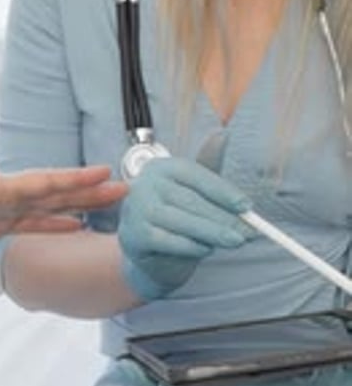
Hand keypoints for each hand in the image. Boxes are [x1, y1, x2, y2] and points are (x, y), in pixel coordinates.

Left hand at [0, 153, 127, 242]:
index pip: (51, 182)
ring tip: (113, 200)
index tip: (104, 172)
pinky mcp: (9, 223)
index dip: (76, 179)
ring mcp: (16, 209)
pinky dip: (61, 223)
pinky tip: (79, 223)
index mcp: (11, 187)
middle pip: (63, 192)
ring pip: (59, 205)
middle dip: (93, 190)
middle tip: (124, 186)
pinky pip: (42, 223)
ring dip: (85, 203)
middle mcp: (19, 195)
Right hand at [118, 156, 251, 300]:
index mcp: (161, 167)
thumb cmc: (175, 213)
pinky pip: (171, 241)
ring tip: (235, 241)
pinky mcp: (136, 236)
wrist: (150, 252)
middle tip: (249, 230)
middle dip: (224, 217)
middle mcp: (145, 184)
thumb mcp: (193, 187)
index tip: (246, 206)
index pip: (195, 174)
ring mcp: (137, 211)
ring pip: (183, 222)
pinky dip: (193, 246)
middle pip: (191, 200)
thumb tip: (223, 134)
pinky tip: (208, 249)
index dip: (223, 190)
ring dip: (214, 233)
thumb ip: (209, 165)